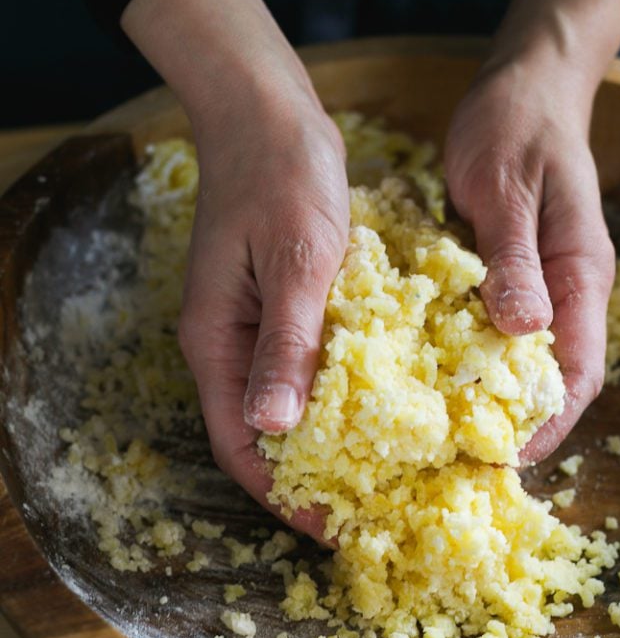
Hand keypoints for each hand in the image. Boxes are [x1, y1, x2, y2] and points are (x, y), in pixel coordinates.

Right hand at [122, 0, 348, 539]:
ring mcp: (255, 326)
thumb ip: (286, 344)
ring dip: (328, 440)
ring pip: (287, 405)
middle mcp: (229, 346)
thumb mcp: (295, 263)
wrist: (269, 111)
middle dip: (310, 476)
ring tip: (384, 470)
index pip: (240, 446)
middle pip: (262, 434)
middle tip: (371, 507)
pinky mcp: (284, 307)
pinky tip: (383, 406)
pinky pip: (307, 368)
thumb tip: (273, 428)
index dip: (283, 494)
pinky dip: (339, 394)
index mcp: (217, 343)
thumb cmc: (281, 178)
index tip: (333, 526)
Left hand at [444, 57, 614, 462]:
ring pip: (518, 364)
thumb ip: (515, 258)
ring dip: (485, 401)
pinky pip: (489, 335)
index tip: (506, 459)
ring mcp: (536, 289)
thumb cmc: (516, 128)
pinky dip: (464, 364)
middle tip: (454, 460)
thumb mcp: (507, 189)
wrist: (521, 87)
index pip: (578, 374)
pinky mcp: (506, 281)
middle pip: (549, 382)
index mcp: (580, 278)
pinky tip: (425, 381)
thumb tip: (522, 328)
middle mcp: (564, 295)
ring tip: (434, 435)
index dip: (548, 424)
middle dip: (511, 425)